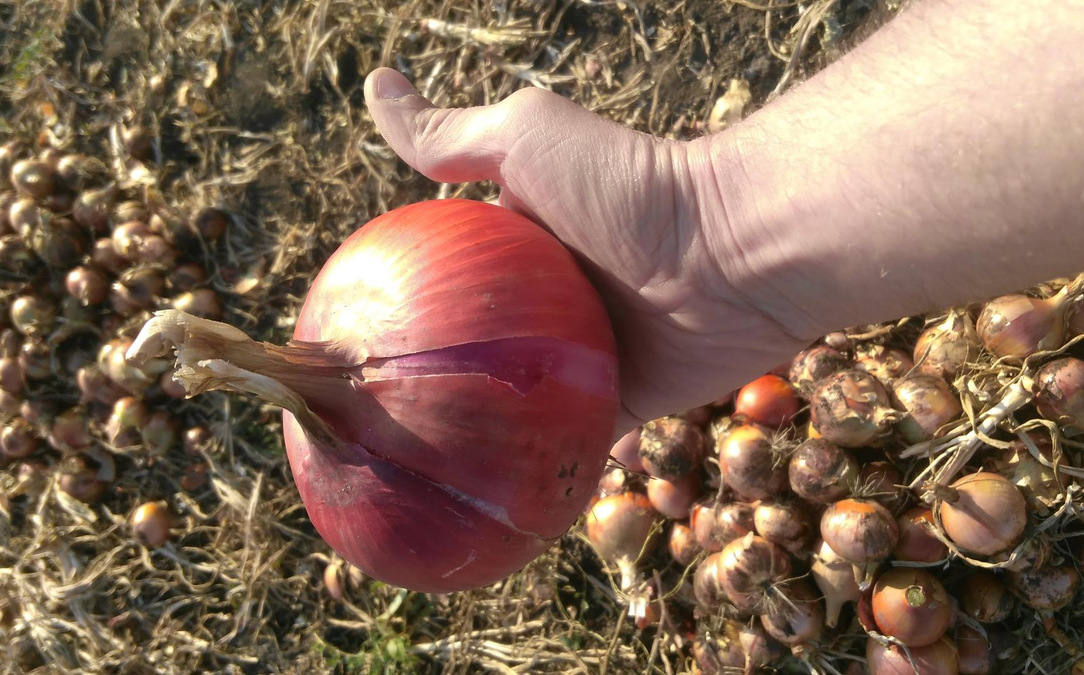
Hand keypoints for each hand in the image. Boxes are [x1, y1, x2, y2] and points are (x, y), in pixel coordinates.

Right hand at [364, 68, 812, 436]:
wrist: (735, 255)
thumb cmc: (629, 189)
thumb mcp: (529, 139)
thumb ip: (452, 133)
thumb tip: (375, 83)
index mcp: (523, 243)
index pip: (445, 273)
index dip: (399, 297)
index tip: (348, 330)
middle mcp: (549, 300)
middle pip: (473, 343)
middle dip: (427, 375)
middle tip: (365, 412)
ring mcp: (583, 354)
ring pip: (511, 401)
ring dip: (470, 427)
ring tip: (403, 462)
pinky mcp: (620, 401)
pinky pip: (564, 439)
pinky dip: (531, 461)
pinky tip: (480, 487)